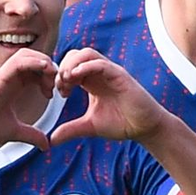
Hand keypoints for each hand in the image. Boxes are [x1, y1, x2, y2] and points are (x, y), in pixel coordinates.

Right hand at [0, 48, 57, 152]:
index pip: (34, 69)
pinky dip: (33, 61)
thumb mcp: (15, 132)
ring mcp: (2, 75)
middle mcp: (7, 77)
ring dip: (43, 62)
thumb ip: (32, 135)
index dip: (47, 76)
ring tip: (50, 77)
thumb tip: (46, 145)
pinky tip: (44, 69)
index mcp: (12, 85)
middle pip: (33, 57)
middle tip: (54, 86)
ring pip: (26, 54)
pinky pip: (18, 61)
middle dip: (48, 67)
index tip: (51, 94)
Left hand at [52, 47, 169, 143]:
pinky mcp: (119, 75)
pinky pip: (100, 63)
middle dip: (63, 67)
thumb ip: (70, 130)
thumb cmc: (120, 123)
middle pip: (75, 55)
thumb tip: (51, 140)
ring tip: (67, 80)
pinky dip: (86, 66)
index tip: (58, 93)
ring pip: (87, 54)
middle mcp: (99, 73)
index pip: (70, 66)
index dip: (59, 76)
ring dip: (72, 64)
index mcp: (91, 81)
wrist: (143, 128)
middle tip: (60, 86)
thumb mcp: (89, 126)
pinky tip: (76, 77)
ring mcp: (109, 72)